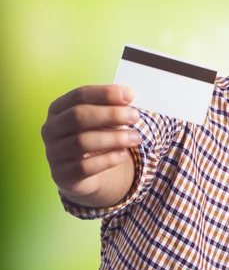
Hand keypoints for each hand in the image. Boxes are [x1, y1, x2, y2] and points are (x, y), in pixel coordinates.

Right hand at [41, 84, 140, 204]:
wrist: (85, 173)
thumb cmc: (95, 137)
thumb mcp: (102, 121)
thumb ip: (112, 108)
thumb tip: (128, 98)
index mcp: (58, 109)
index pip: (79, 95)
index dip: (105, 94)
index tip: (130, 96)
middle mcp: (51, 129)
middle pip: (78, 116)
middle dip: (111, 114)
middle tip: (135, 116)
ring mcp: (54, 153)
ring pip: (82, 142)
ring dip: (114, 138)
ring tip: (135, 137)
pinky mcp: (63, 175)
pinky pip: (85, 166)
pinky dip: (108, 159)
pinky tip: (123, 155)